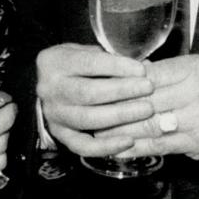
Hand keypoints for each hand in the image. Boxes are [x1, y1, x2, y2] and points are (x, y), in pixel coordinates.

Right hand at [36, 43, 153, 158]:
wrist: (51, 88)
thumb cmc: (77, 66)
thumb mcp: (87, 52)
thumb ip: (110, 58)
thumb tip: (143, 69)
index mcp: (55, 62)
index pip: (88, 63)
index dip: (117, 66)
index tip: (141, 70)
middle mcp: (50, 89)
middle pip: (88, 92)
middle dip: (122, 91)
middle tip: (148, 88)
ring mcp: (54, 115)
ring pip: (87, 119)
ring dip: (120, 115)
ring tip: (146, 110)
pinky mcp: (61, 135)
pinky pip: (83, 146)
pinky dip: (106, 146)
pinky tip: (129, 141)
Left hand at [96, 54, 198, 163]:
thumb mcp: (194, 72)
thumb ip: (164, 72)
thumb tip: (128, 72)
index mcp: (194, 68)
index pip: (149, 76)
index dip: (122, 85)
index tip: (100, 90)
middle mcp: (198, 90)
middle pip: (146, 100)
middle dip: (116, 109)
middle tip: (92, 114)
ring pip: (150, 124)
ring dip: (121, 132)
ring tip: (99, 134)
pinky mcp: (197, 141)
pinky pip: (159, 144)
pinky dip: (136, 147)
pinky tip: (119, 149)